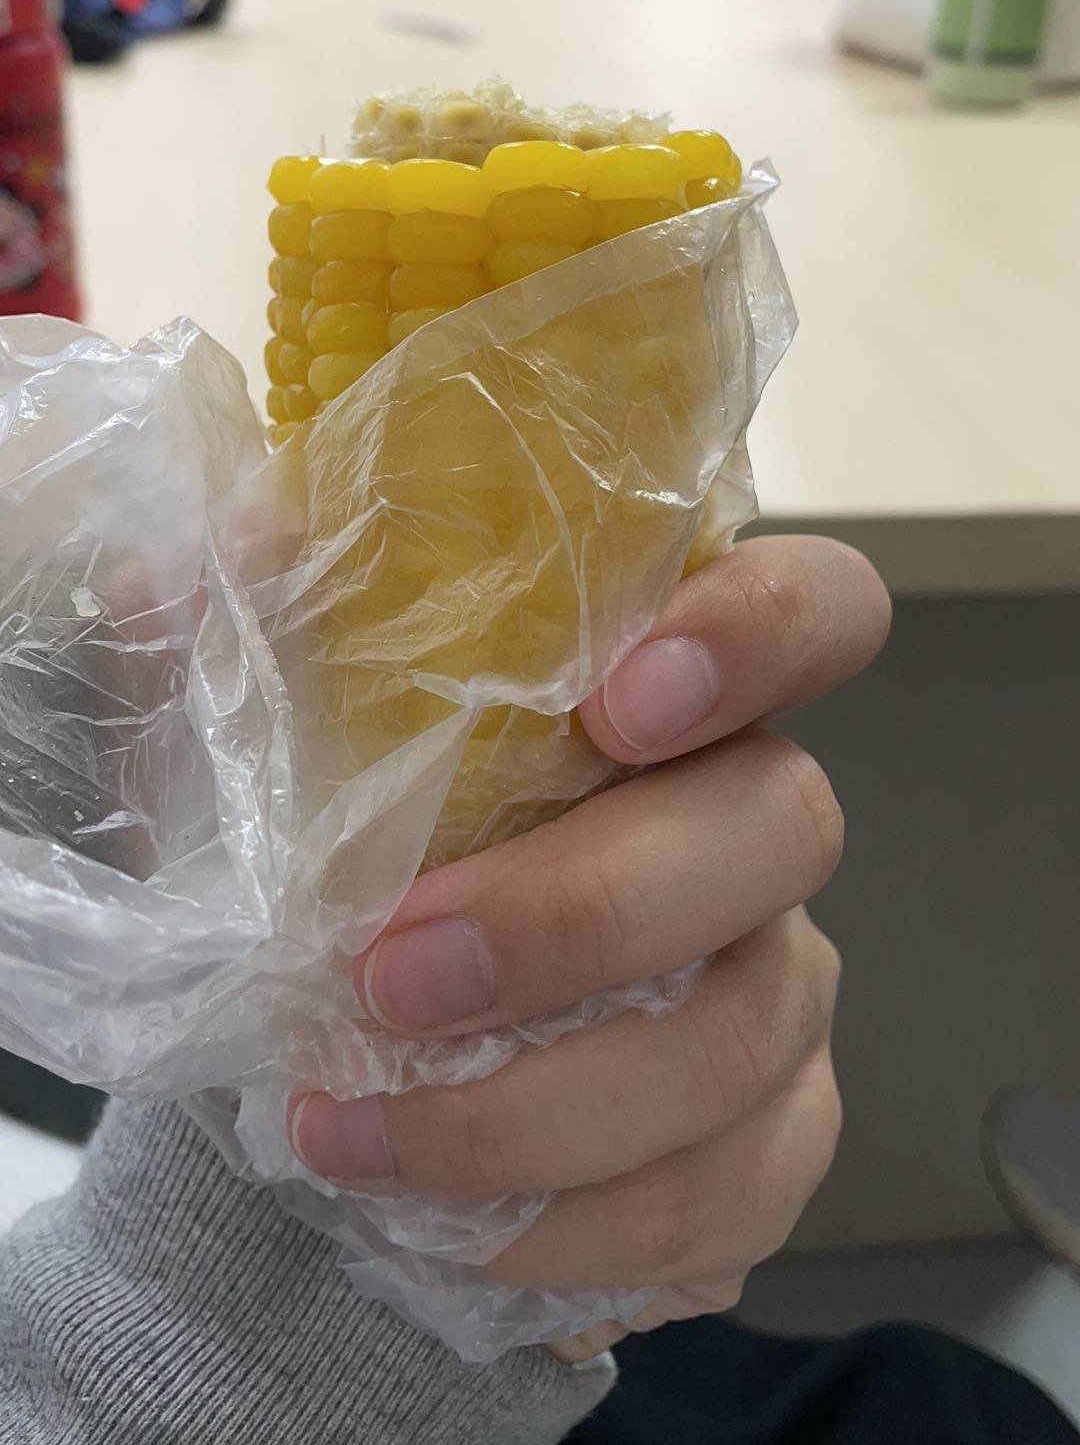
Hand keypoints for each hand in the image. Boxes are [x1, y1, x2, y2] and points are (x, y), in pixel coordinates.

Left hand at [288, 537, 890, 1354]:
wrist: (362, 1070)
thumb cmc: (337, 874)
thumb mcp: (263, 749)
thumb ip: (238, 642)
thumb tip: (208, 553)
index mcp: (669, 697)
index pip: (815, 607)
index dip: (759, 634)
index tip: (615, 701)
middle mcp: (750, 829)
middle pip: (786, 825)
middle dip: (587, 911)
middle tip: (399, 970)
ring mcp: (776, 992)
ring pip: (745, 1038)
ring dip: (536, 1104)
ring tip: (351, 1132)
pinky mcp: (767, 1146)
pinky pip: (716, 1198)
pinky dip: (566, 1225)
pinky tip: (442, 1223)